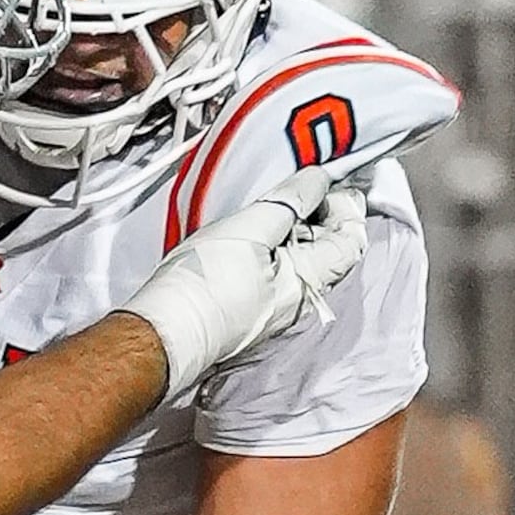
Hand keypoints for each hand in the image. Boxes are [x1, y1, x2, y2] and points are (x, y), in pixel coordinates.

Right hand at [117, 185, 367, 401]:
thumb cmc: (201, 288)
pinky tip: (246, 236)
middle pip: (327, 249)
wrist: (163, 333)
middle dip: (317, 213)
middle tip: (293, 187)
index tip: (325, 181)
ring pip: (299, 260)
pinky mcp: (251, 311)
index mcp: (308, 283)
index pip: (352, 241)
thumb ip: (291, 201)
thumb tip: (318, 181)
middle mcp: (299, 302)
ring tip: (265, 209)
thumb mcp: (250, 227)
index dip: (346, 206)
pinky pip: (275, 274)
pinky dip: (270, 248)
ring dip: (290, 229)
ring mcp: (276, 310)